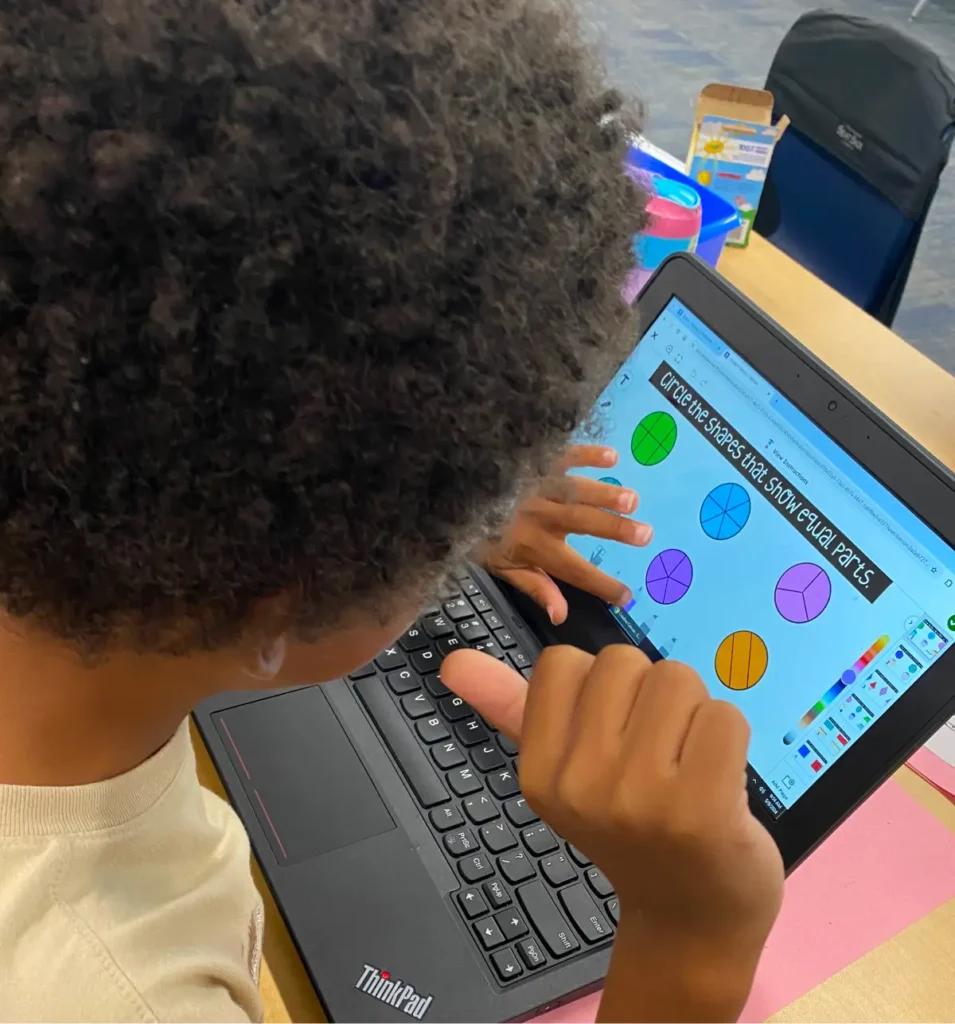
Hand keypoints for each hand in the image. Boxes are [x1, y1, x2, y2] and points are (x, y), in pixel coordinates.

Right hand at [442, 646, 783, 1020]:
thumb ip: (510, 709)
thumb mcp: (564, 773)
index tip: (613, 739)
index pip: (562, 661)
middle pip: (625, 662)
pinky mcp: (703, 809)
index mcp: (540, 775)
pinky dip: (731, 739)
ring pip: (679, 679)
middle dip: (650, 697)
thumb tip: (451, 661)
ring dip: (695, 715)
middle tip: (659, 757)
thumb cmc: (631, 831)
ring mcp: (640, 799)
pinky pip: (725, 715)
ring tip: (689, 767)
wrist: (693, 920)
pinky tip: (720, 784)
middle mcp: (581, 786)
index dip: (598, 689)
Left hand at [478, 445, 651, 623]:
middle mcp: (538, 516)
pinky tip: (611, 457)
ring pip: (574, 490)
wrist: (448, 495)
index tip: (627, 596)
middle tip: (645, 534)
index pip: (573, 572)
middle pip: (580, 524)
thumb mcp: (502, 568)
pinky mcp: (536, 462)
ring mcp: (537, 486)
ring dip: (604, 493)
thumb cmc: (480, 535)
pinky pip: (563, 455)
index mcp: (533, 546)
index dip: (600, 586)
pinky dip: (586, 454)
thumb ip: (536, 588)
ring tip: (631, 499)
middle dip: (614, 529)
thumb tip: (561, 615)